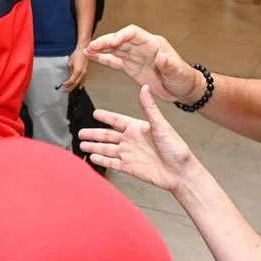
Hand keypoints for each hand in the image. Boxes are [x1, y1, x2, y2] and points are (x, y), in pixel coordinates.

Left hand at [63, 47, 89, 91]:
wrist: (83, 50)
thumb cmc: (76, 55)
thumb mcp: (70, 63)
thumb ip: (70, 70)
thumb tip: (70, 75)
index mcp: (77, 71)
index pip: (72, 81)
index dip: (67, 84)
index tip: (63, 85)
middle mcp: (82, 73)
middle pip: (76, 83)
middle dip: (70, 87)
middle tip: (65, 91)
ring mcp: (85, 73)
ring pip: (79, 82)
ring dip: (75, 86)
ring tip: (70, 90)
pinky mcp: (86, 71)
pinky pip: (83, 80)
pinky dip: (81, 84)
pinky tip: (80, 87)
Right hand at [79, 85, 194, 192]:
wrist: (180, 172)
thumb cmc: (175, 148)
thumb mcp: (161, 125)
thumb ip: (149, 107)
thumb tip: (144, 88)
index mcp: (138, 128)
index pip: (117, 120)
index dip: (106, 116)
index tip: (95, 113)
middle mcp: (132, 140)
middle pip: (108, 136)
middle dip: (94, 134)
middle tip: (80, 132)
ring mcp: (130, 154)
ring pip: (107, 149)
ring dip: (94, 147)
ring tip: (82, 145)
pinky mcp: (130, 167)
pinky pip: (112, 162)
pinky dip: (102, 160)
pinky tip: (93, 158)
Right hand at [84, 25, 204, 103]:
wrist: (183, 91)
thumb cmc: (184, 78)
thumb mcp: (178, 72)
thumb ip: (169, 65)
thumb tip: (161, 57)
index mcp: (153, 44)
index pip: (133, 34)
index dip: (121, 35)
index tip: (112, 42)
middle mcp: (141, 47)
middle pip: (120, 39)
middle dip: (106, 42)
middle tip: (92, 46)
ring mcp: (135, 57)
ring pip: (114, 49)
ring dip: (101, 49)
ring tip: (87, 50)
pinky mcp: (130, 68)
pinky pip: (114, 61)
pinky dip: (103, 59)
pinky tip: (92, 57)